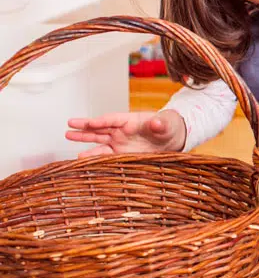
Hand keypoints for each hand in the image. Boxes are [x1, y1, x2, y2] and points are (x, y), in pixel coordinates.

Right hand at [65, 110, 186, 156]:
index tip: (90, 122)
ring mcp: (119, 142)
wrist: (172, 140)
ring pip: (98, 140)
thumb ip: (160, 124)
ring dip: (84, 139)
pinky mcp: (120, 153)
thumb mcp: (166, 124)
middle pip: (100, 127)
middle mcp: (121, 131)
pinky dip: (94, 156)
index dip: (102, 120)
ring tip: (68, 137)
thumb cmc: (168, 127)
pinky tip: (82, 157)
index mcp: (130, 120)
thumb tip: (156, 122)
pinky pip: (104, 155)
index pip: (113, 119)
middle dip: (85, 126)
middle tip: (69, 124)